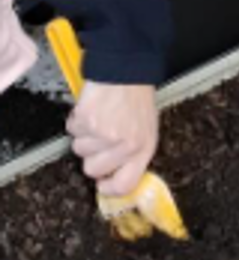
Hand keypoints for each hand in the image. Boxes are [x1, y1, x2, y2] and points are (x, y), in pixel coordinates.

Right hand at [67, 83, 158, 197]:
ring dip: (84, 136)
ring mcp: (103, 133)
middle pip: (92, 170)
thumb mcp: (147, 130)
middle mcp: (124, 145)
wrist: (126, 70)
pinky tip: (91, 110)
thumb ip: (134, 154)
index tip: (103, 185)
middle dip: (92, 157)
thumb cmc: (137, 98)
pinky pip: (71, 130)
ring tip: (99, 120)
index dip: (109, 189)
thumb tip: (117, 177)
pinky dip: (77, 121)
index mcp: (142, 149)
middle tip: (100, 141)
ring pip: (79, 150)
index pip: (124, 184)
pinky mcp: (86, 120)